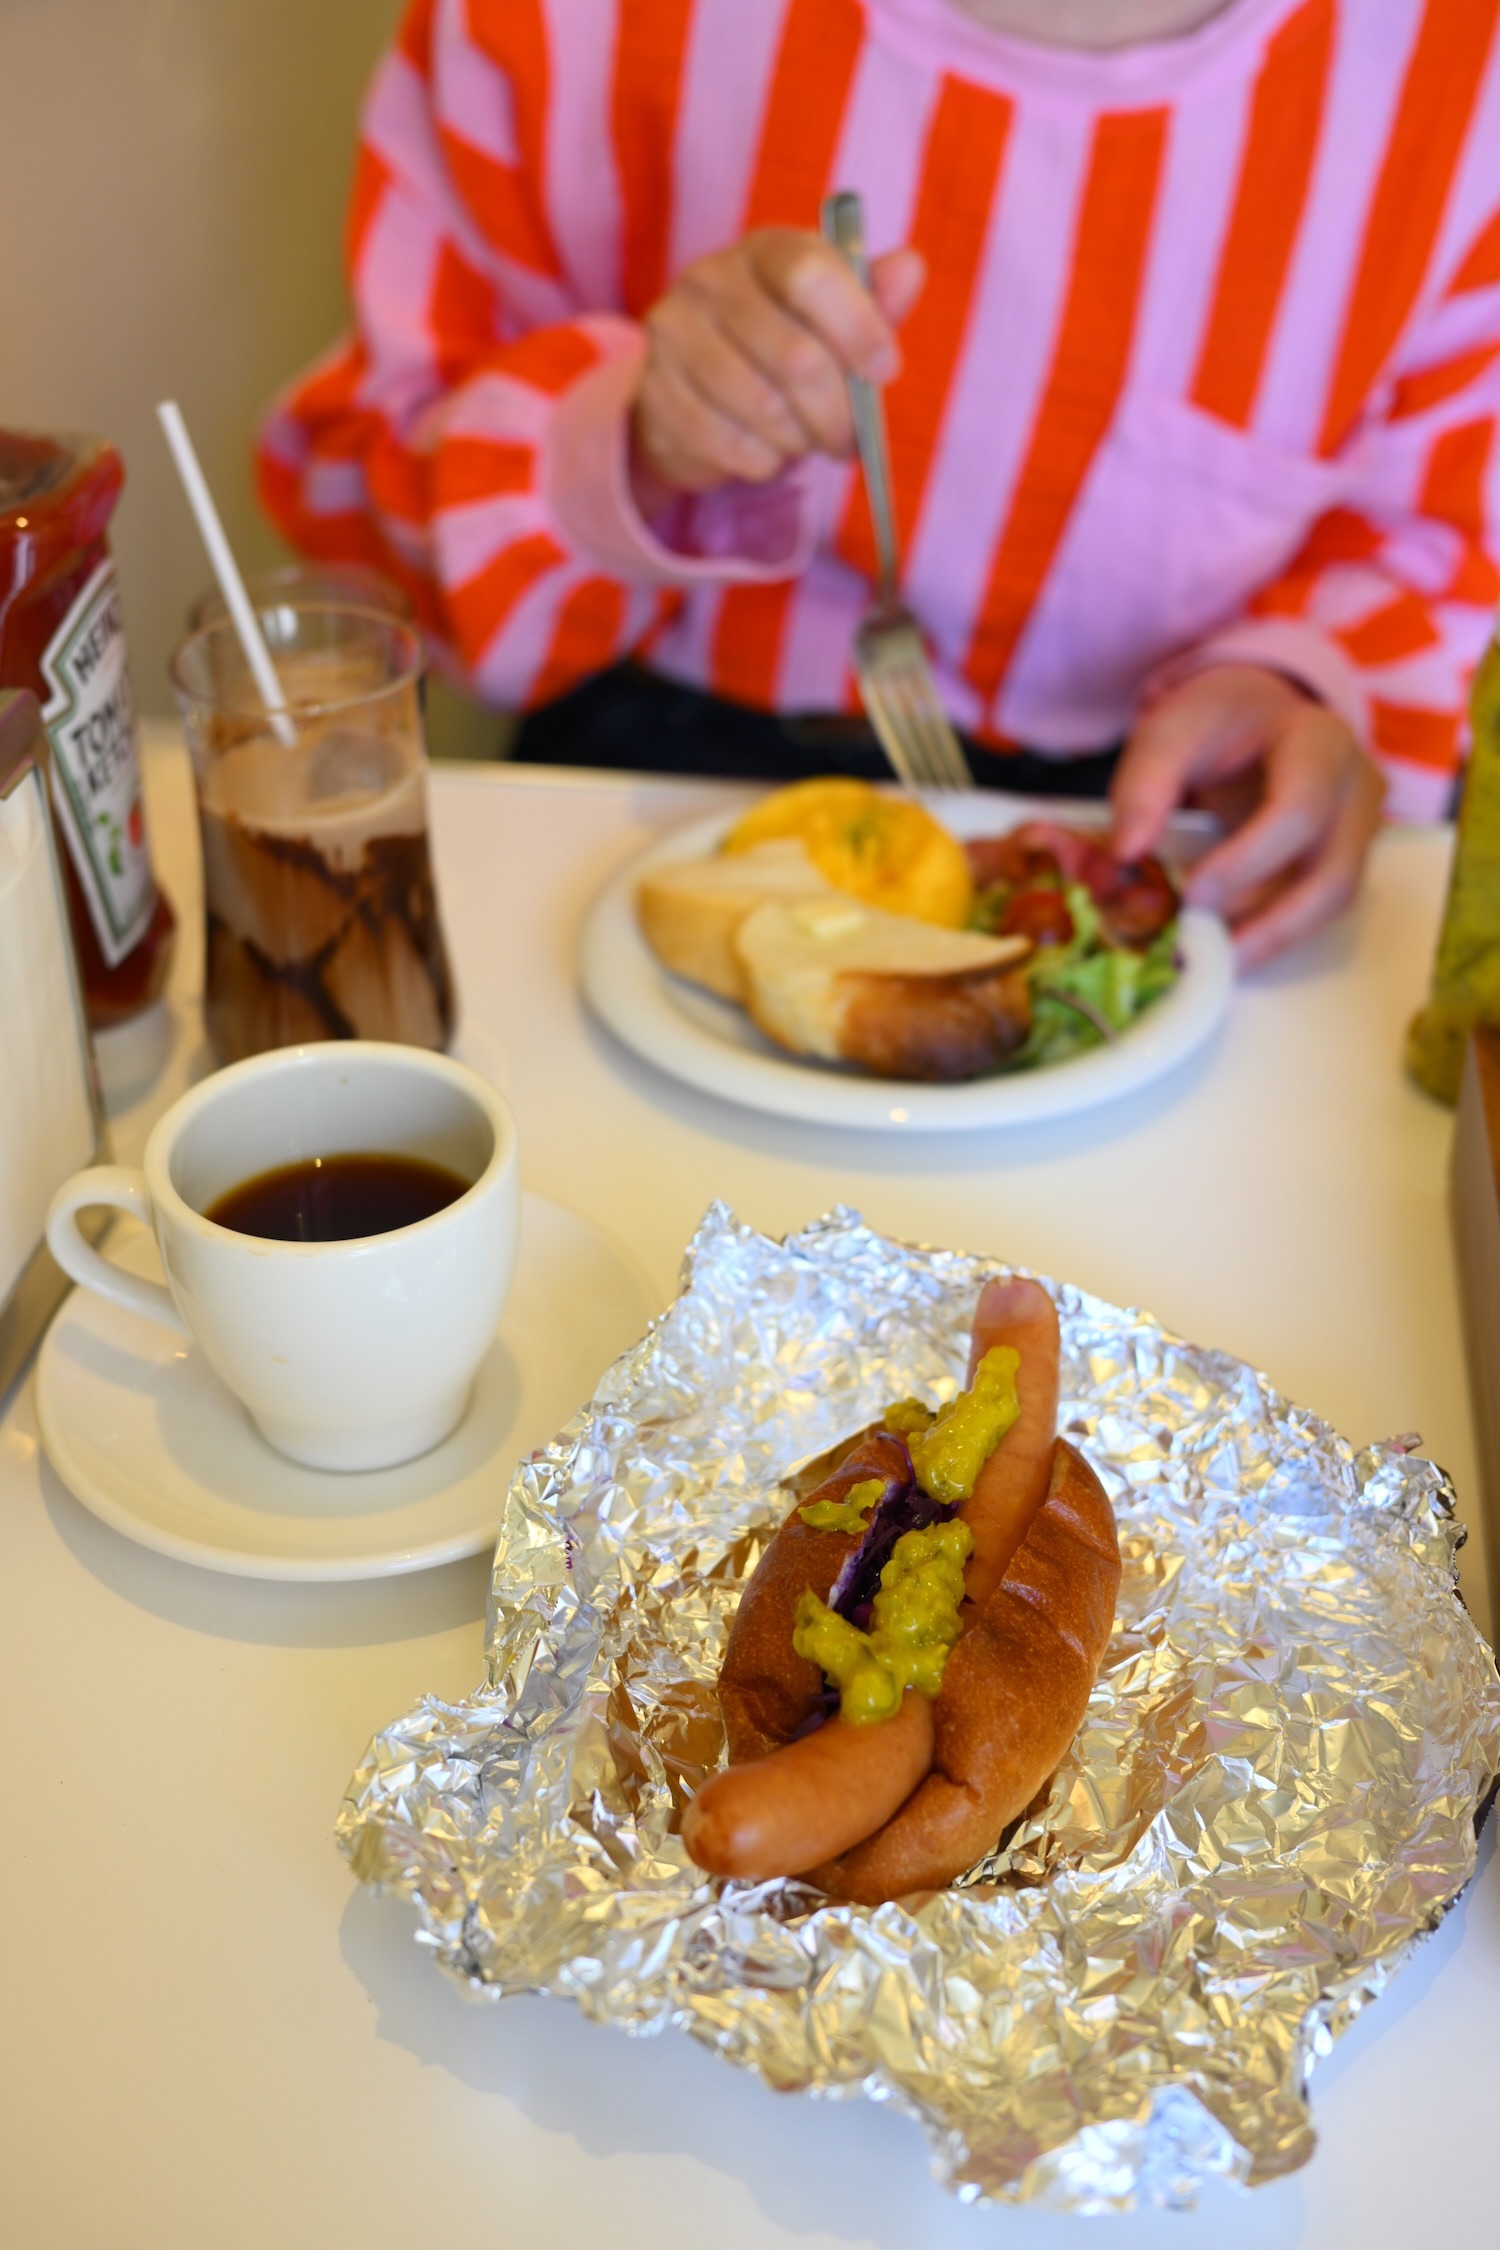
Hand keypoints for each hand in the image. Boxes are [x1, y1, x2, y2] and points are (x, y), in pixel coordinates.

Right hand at [629, 228, 924, 514]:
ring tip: (805, 443)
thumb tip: (911, 269)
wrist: (690, 392)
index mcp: (765, 251)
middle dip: (837, 412)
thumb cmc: (775, 350)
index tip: (884, 370)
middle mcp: (712, 280)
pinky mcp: (655, 391)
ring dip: (800, 441)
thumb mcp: (830, 320)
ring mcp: (675, 334)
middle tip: (849, 440)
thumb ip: (871, 301)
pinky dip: (762, 461)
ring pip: (764, 407)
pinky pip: (728, 443)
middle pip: (795, 355)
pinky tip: (767, 454)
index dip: (858, 327)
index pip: (811, 274)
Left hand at [1109, 663, 1385, 967]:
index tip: (1192, 894)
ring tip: (1213, 963)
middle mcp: (1355, 787)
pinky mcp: (1343, 857)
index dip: (1248, 860)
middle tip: (1204, 951)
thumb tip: (1125, 857)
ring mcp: (1358, 827)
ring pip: (1333, 901)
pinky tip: (1228, 950)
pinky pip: (1318, 908)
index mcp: (1318, 741)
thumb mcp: (1171, 731)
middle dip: (1269, 924)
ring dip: (1273, 940)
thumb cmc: (1217, 722)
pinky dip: (1274, 933)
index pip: (1299, 808)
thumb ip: (1144, 786)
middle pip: (1334, 872)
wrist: (1257, 714)